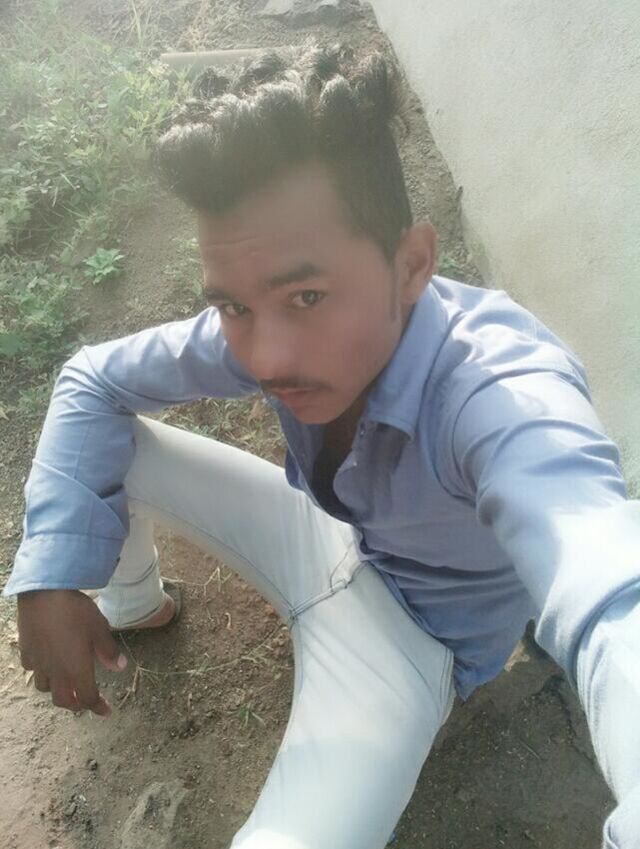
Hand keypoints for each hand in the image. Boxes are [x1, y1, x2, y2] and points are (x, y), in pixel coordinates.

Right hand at [17, 589, 127, 716]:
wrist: (44, 594)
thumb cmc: (76, 611)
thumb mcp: (100, 628)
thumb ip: (109, 651)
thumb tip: (120, 668)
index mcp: (77, 670)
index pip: (88, 698)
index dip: (98, 707)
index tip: (107, 711)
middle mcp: (56, 672)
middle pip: (63, 700)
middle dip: (77, 704)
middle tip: (87, 699)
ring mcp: (38, 663)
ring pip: (45, 688)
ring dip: (58, 690)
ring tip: (67, 682)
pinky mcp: (26, 651)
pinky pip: (33, 670)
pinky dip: (42, 672)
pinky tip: (48, 662)